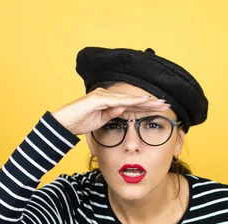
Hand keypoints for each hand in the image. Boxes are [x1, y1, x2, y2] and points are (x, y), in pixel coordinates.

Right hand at [51, 88, 170, 134]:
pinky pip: (117, 101)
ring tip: (159, 103)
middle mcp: (106, 95)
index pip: (130, 104)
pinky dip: (130, 101)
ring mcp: (102, 96)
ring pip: (128, 98)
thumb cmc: (78, 123)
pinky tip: (142, 101)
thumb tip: (124, 112)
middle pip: (132, 99)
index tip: (159, 109)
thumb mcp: (99, 122)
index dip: (145, 106)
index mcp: (108, 101)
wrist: (62, 124)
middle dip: (150, 102)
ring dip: (145, 101)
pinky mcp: (97, 99)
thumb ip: (111, 116)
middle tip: (166, 103)